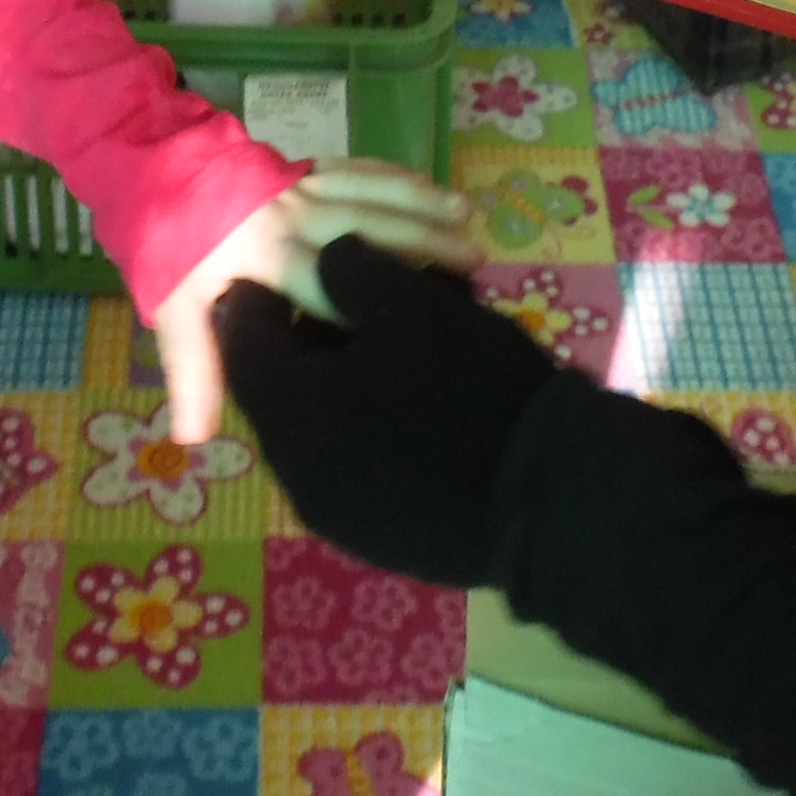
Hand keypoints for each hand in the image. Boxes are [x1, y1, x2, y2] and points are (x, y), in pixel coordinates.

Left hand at [149, 161, 477, 443]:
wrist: (144, 164)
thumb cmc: (160, 245)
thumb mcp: (172, 310)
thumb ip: (194, 370)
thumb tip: (194, 439)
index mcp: (270, 259)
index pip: (331, 291)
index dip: (374, 313)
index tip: (425, 332)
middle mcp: (296, 219)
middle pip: (371, 231)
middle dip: (424, 245)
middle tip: (476, 264)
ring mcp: (304, 186)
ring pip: (373, 195)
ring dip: (422, 207)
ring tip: (468, 221)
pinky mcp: (304, 166)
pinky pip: (358, 169)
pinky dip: (394, 178)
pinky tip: (428, 186)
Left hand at [214, 235, 567, 587]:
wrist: (552, 491)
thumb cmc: (471, 384)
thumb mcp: (409, 305)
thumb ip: (349, 272)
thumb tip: (323, 260)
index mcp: (288, 406)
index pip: (243, 338)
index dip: (270, 290)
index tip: (305, 262)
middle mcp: (293, 467)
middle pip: (280, 384)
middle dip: (313, 331)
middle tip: (360, 297)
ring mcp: (335, 511)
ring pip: (318, 425)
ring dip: (345, 375)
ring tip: (397, 340)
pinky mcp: (377, 535)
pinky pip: (351, 464)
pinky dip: (368, 421)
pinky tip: (412, 397)